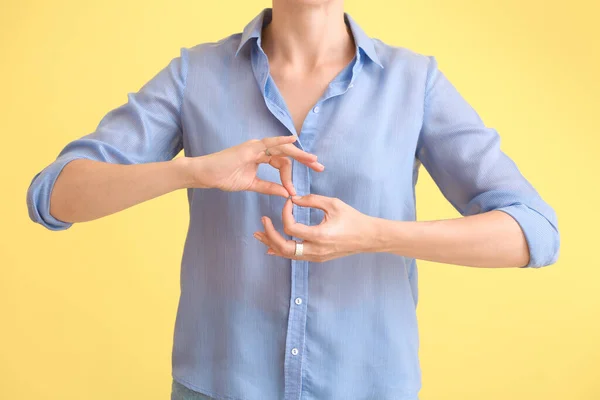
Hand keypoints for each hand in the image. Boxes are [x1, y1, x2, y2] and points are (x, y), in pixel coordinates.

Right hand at [187, 136, 323, 196]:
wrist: (206, 174)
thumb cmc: (224, 177)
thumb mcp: (251, 184)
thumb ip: (268, 187)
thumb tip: (286, 193)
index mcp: (260, 156)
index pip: (283, 162)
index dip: (291, 175)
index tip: (294, 191)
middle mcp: (260, 148)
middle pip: (287, 152)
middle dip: (305, 159)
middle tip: (320, 167)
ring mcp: (255, 146)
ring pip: (282, 148)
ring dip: (299, 154)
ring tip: (313, 161)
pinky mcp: (249, 148)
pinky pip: (268, 144)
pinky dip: (281, 142)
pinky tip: (293, 141)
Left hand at [253, 194, 378, 261]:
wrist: (368, 237)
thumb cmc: (353, 218)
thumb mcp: (333, 204)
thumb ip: (311, 200)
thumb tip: (293, 198)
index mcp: (319, 235)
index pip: (291, 227)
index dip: (285, 212)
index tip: (289, 201)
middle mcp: (315, 250)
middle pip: (283, 247)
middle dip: (269, 234)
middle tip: (262, 221)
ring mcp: (316, 256)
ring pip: (287, 254)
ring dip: (272, 243)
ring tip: (259, 235)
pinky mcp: (317, 258)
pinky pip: (295, 257)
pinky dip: (282, 251)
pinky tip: (271, 247)